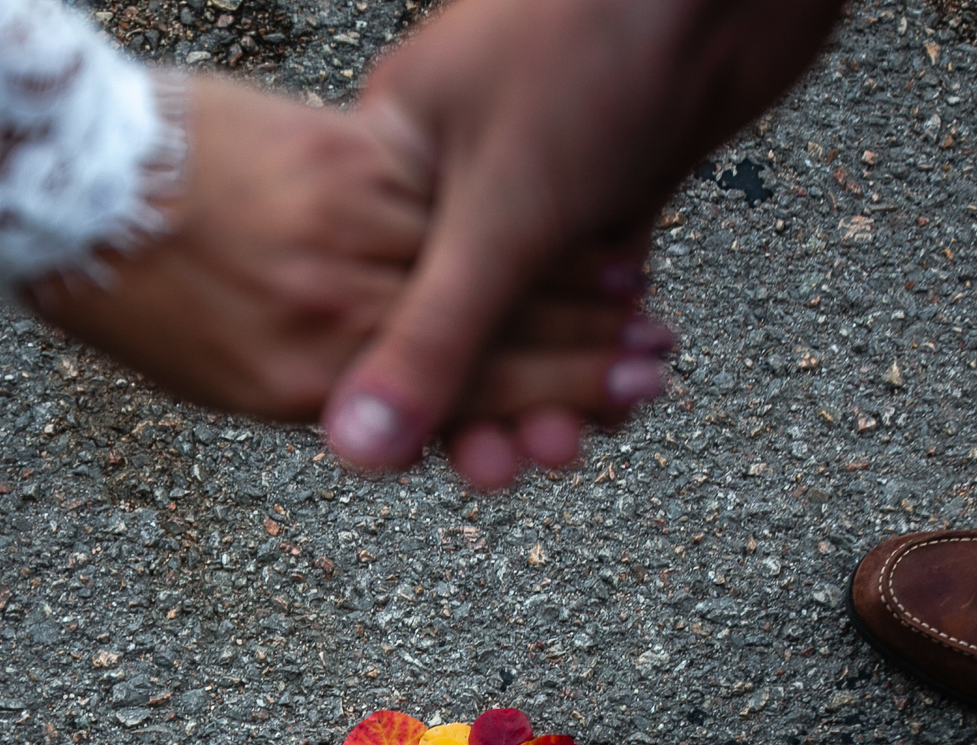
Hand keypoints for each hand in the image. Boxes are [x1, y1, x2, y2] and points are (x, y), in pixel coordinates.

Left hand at [27, 74, 646, 436]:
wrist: (61, 186)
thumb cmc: (127, 291)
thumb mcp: (215, 373)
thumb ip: (313, 383)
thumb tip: (381, 408)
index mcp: (303, 384)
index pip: (450, 401)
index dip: (537, 405)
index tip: (602, 413)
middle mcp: (332, 316)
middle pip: (487, 339)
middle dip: (582, 355)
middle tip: (657, 366)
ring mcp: (337, 233)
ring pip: (476, 264)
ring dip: (570, 283)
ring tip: (640, 297)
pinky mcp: (334, 159)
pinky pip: (439, 192)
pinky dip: (505, 206)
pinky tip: (553, 206)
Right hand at [324, 0, 844, 483]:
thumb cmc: (586, 46)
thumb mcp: (499, 213)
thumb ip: (433, 339)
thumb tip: (355, 454)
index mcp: (391, 160)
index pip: (379, 307)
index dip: (411, 394)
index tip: (441, 464)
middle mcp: (453, 177)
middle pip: (458, 324)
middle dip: (490, 405)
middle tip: (518, 467)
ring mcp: (534, 184)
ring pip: (529, 320)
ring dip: (551, 389)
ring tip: (577, 440)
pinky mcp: (608, 189)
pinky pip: (592, 298)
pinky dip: (602, 351)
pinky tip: (621, 397)